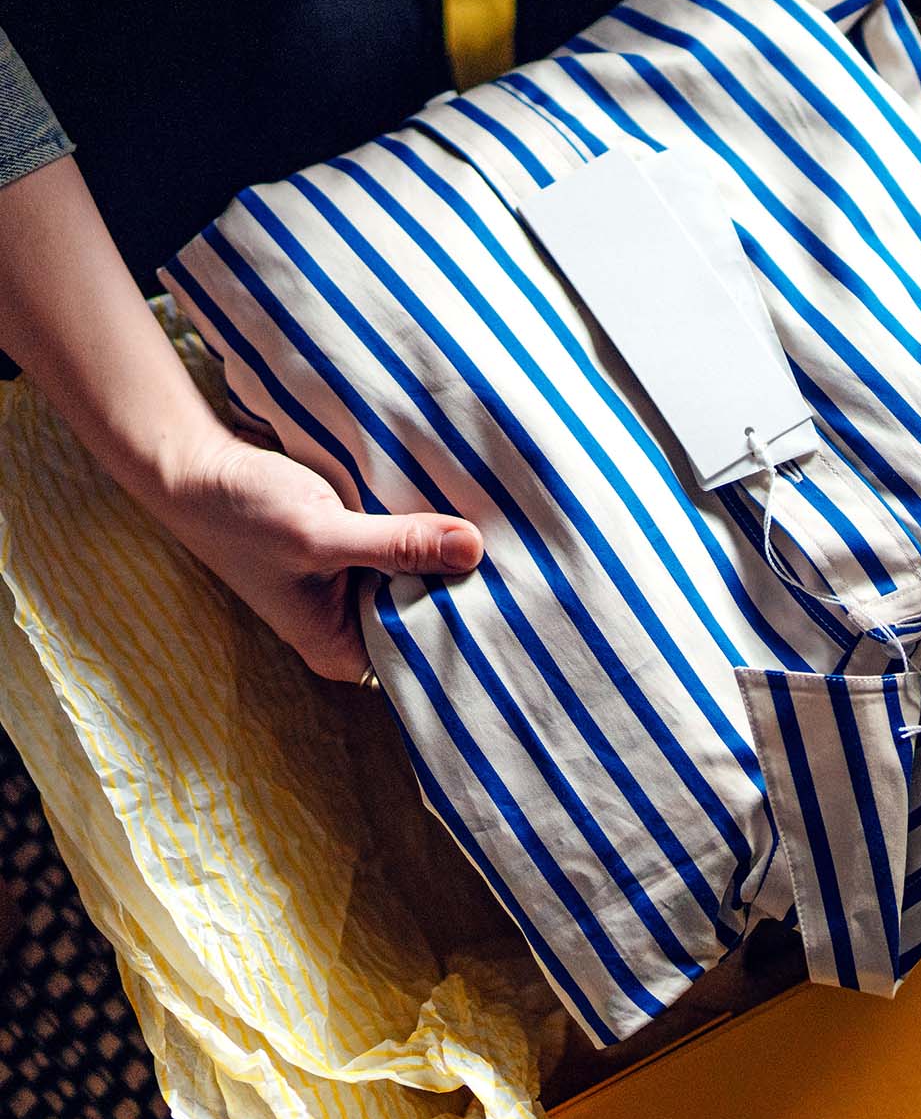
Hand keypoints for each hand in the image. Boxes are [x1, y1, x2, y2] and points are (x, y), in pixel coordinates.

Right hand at [148, 434, 483, 683]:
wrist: (197, 466)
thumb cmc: (244, 512)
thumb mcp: (322, 532)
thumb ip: (396, 544)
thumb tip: (473, 549)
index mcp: (342, 649)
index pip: (427, 652)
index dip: (469, 623)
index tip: (516, 593)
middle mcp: (353, 627)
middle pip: (432, 613)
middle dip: (466, 584)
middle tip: (525, 555)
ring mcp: (357, 589)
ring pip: (425, 576)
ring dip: (451, 552)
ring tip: (507, 530)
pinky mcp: (360, 553)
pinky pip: (410, 548)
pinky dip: (430, 530)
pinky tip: (466, 508)